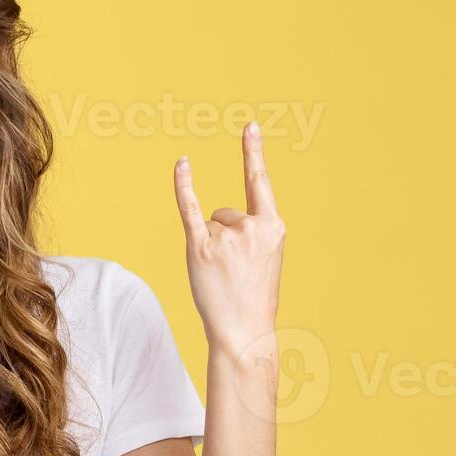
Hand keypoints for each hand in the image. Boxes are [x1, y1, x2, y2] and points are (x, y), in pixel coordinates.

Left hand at [172, 122, 285, 361]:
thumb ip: (252, 231)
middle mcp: (250, 227)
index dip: (253, 152)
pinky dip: (183, 185)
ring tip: (222, 275)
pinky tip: (182, 163)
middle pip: (227, 212)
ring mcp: (224, 237)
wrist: (243, 330)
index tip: (249, 125)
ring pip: (210, 224)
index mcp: (273, 227)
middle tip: (235, 272)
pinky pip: (188, 207)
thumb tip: (218, 216)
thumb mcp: (267, 258)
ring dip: (211, 246)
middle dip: (226, 237)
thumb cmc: (254, 296)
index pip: (259, 182)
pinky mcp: (198, 248)